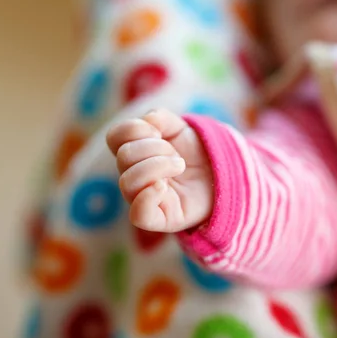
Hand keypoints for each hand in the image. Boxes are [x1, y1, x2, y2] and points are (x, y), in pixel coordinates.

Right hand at [106, 110, 213, 231]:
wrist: (221, 176)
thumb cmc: (195, 153)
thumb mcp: (180, 128)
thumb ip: (161, 118)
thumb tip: (148, 121)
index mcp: (134, 153)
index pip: (115, 137)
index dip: (133, 128)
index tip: (158, 131)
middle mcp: (133, 176)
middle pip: (124, 157)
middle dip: (155, 148)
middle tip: (176, 154)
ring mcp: (144, 198)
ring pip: (128, 182)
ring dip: (157, 166)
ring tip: (179, 166)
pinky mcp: (159, 219)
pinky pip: (138, 215)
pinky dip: (147, 197)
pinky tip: (163, 186)